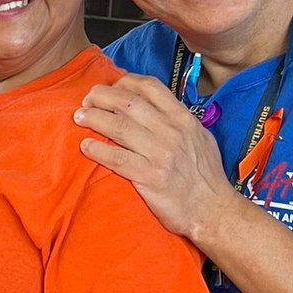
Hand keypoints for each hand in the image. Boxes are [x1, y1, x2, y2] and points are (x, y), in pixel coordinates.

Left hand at [74, 73, 238, 241]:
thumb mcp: (199, 138)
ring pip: (119, 127)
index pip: (150, 88)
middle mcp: (171, 132)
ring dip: (94, 119)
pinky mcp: (150, 177)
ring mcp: (160, 154)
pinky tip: (85, 146)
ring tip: (79, 117)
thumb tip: (152, 107)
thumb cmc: (205, 176)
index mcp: (183, 119)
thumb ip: (176, 120)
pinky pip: (117, 158)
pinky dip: (98, 150)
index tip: (110, 87)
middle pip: (128, 103)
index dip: (124, 82)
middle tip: (86, 100)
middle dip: (102, 97)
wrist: (212, 210)